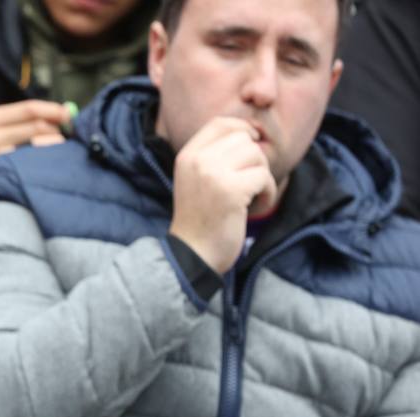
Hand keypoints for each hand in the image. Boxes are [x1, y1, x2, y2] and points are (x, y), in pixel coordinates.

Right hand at [0, 100, 69, 205]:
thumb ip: (20, 124)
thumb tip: (63, 115)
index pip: (30, 108)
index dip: (55, 111)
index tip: (71, 118)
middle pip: (35, 126)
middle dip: (57, 132)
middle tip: (67, 142)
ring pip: (33, 146)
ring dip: (51, 150)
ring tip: (58, 157)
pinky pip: (24, 167)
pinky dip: (38, 166)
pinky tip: (43, 171)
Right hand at [169, 117, 278, 273]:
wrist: (192, 255)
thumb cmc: (201, 220)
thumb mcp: (197, 180)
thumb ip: (215, 155)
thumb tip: (252, 131)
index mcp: (187, 156)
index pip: (221, 123)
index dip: (242, 129)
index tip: (251, 147)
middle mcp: (197, 160)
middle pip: (244, 138)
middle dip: (254, 161)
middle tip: (247, 186)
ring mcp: (212, 174)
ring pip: (257, 156)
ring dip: (262, 178)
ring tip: (249, 199)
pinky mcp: (231, 190)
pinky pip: (264, 177)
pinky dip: (267, 194)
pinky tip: (254, 209)